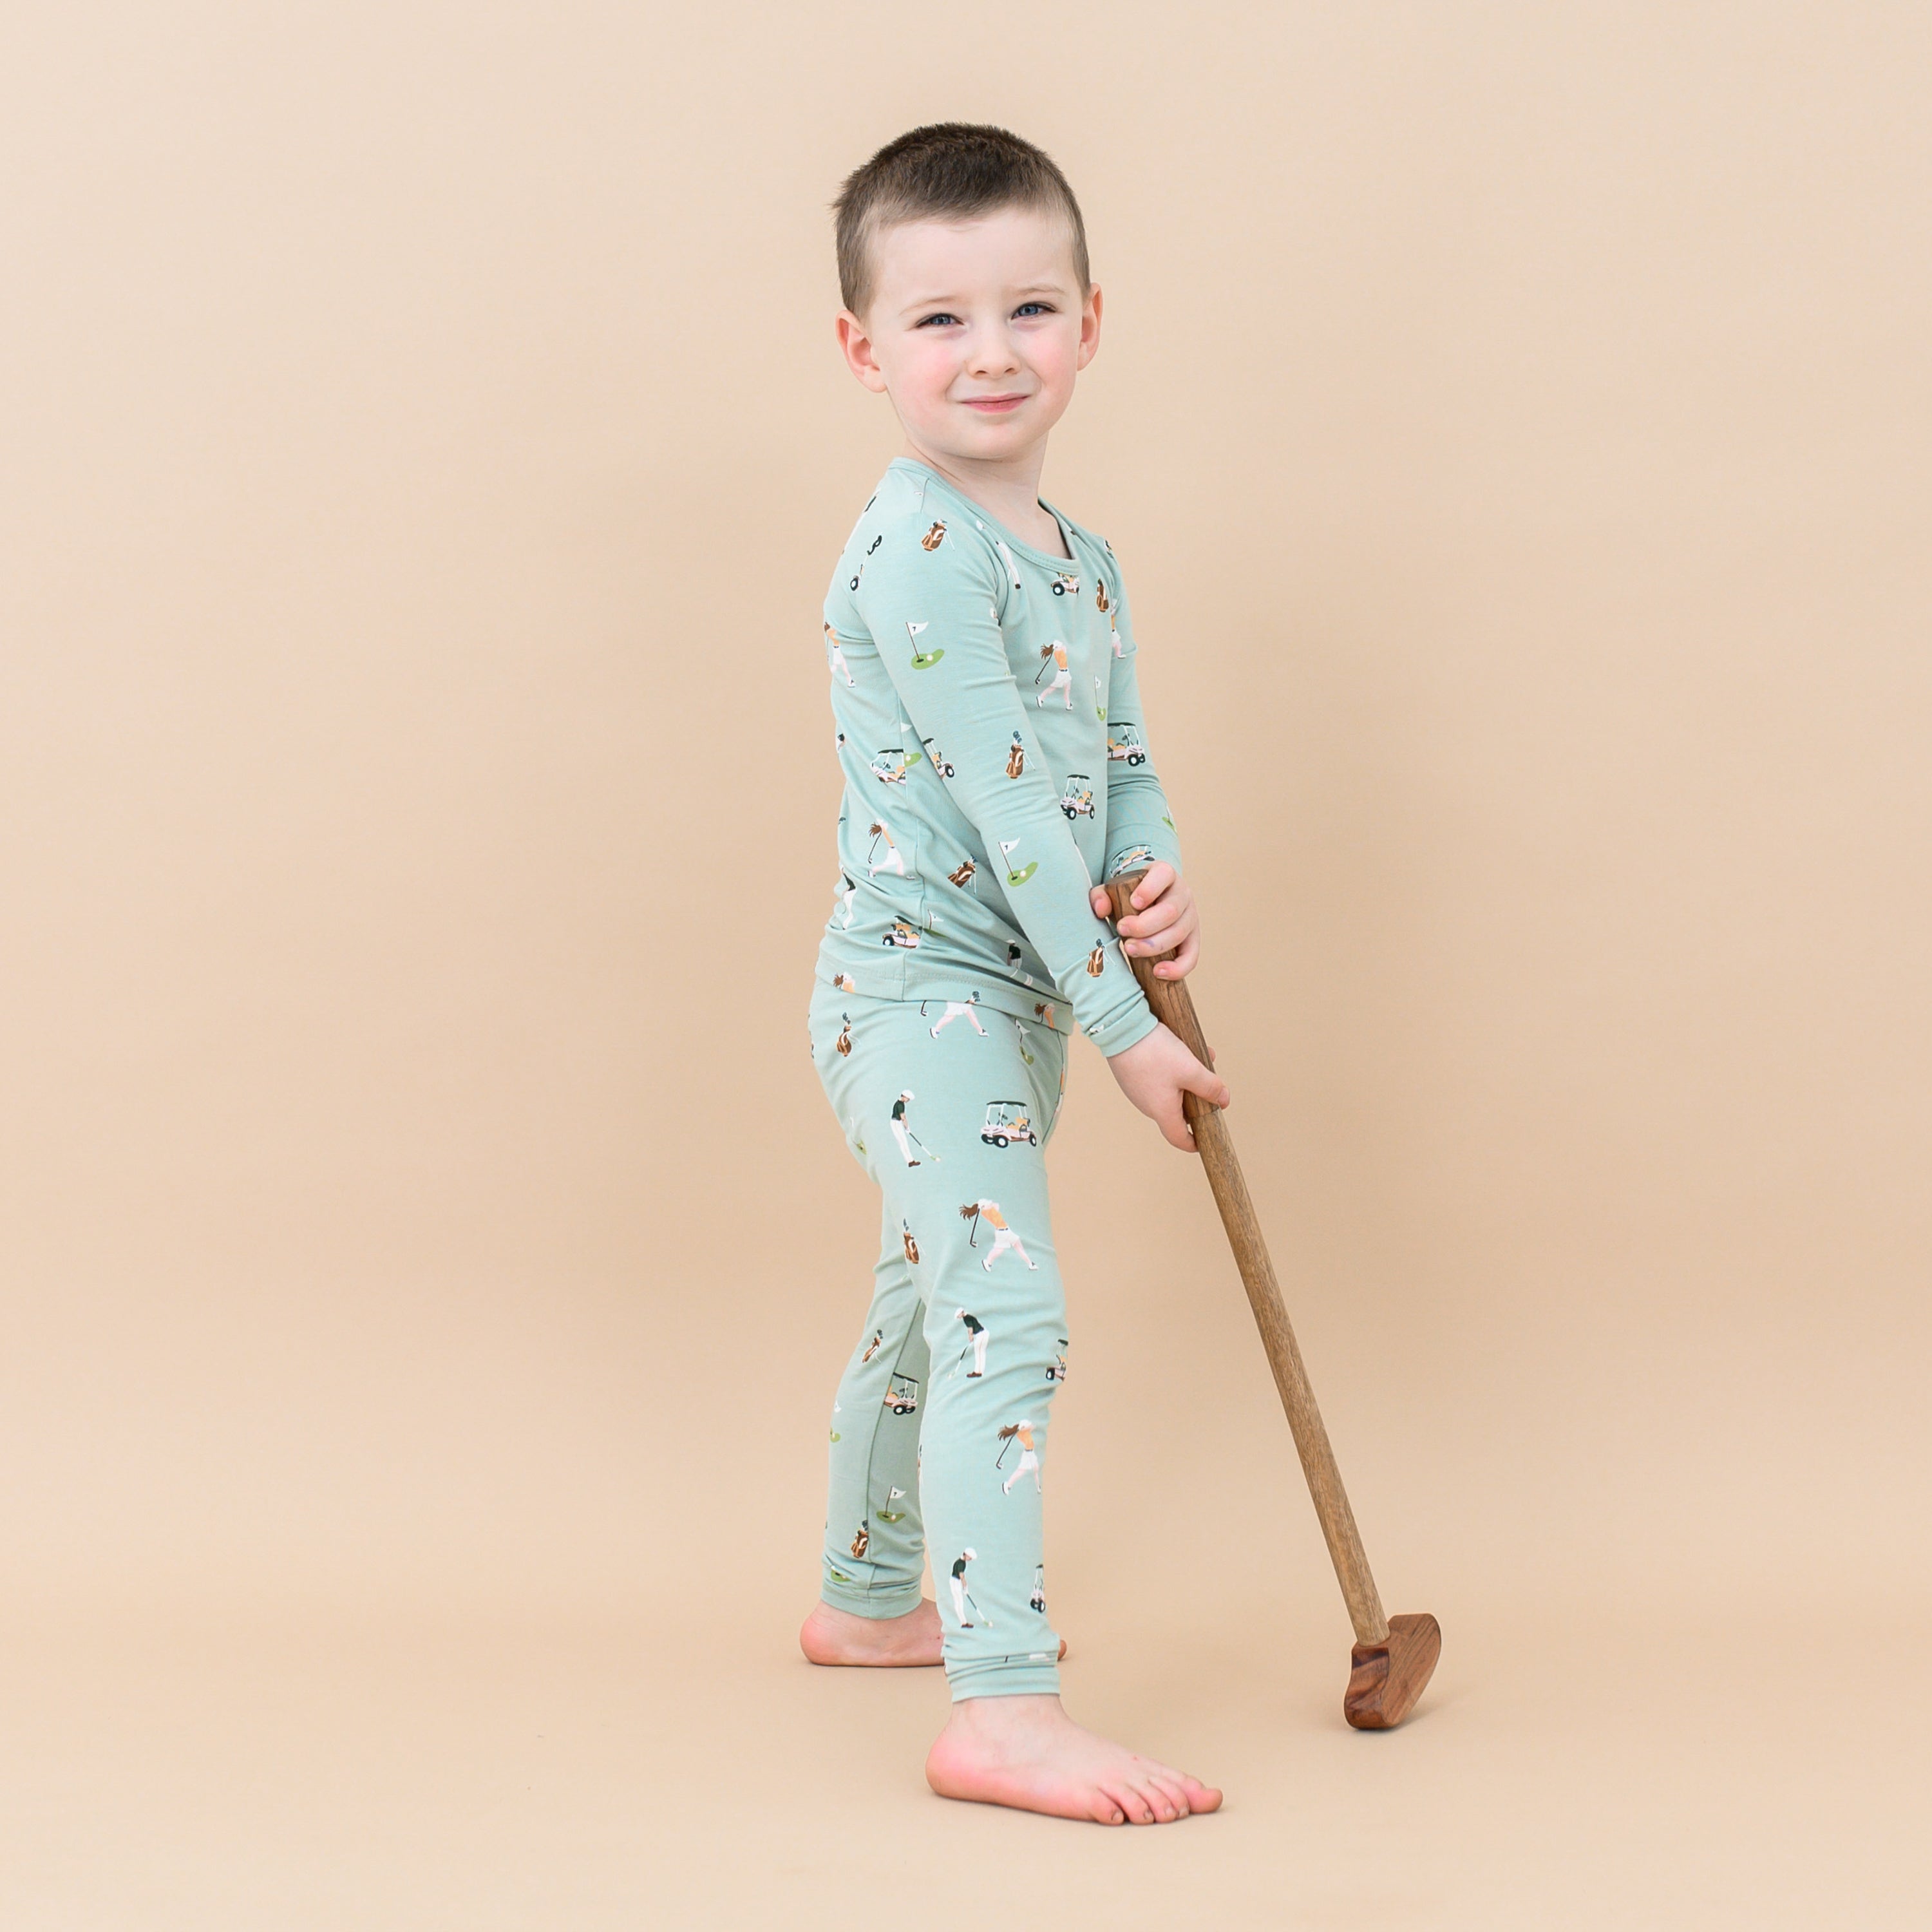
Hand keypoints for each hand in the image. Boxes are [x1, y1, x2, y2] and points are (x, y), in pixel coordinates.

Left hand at [1088, 861, 1199, 980]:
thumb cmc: (1129, 895)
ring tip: (1129, 949)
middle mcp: (1182, 893)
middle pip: (1170, 911)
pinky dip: (1177, 967)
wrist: (1149, 902)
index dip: (1150, 889)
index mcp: (1164, 874)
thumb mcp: (1114, 889)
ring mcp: (1190, 916)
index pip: (1163, 875)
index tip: (1133, 903)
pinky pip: (1191, 956)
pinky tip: (1158, 972)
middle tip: (1122, 931)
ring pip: (1178, 933)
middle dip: (1144, 925)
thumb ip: (1102, 895)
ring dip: (1153, 946)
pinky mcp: (1193, 939)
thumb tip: (1100, 909)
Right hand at [1102, 1021, 1229, 1152]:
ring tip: (1197, 1056)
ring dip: (1186, 1079)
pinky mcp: (1132, 1074)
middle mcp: (1147, 1105)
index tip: (1205, 1137)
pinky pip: (1157, 1078)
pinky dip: (1172, 1069)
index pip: (1179, 1139)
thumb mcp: (1190, 1069)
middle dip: (1196, 1098)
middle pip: (1176, 1112)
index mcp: (1162, 1111)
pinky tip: (1179, 1047)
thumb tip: (1224, 1100)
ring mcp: (1137, 1090)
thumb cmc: (1155, 1052)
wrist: (1121, 1028)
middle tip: (1208, 1081)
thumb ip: (1210, 1087)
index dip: (1194, 1142)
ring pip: (1169, 1091)